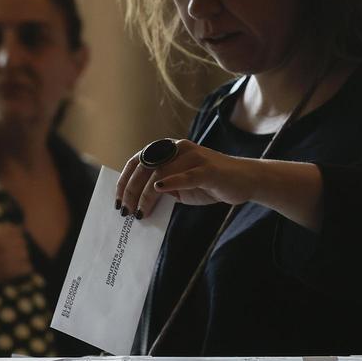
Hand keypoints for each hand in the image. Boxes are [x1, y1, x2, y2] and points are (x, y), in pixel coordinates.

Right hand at [0, 221, 31, 296]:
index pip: (14, 229)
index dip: (13, 234)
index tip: (9, 241)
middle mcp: (1, 247)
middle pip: (22, 241)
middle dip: (18, 246)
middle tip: (13, 253)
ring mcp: (5, 260)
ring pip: (25, 254)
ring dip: (22, 257)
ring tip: (16, 262)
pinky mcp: (7, 274)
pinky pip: (26, 268)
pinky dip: (23, 270)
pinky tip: (16, 272)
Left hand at [116, 139, 256, 216]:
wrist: (244, 180)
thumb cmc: (209, 183)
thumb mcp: (179, 186)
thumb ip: (161, 188)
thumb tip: (137, 202)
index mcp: (168, 150)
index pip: (137, 161)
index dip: (124, 181)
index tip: (117, 201)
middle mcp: (178, 148)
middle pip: (145, 167)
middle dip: (131, 191)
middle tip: (125, 211)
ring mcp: (193, 157)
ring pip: (161, 173)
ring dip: (146, 194)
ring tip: (139, 212)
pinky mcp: (208, 169)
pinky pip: (187, 175)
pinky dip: (172, 182)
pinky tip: (159, 190)